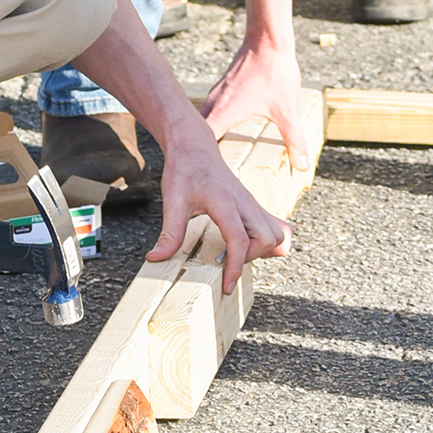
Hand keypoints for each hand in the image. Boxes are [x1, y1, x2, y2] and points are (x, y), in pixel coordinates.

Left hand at [146, 118, 291, 292]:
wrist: (194, 146)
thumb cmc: (184, 170)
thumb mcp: (172, 201)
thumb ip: (169, 233)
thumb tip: (155, 259)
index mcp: (225, 201)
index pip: (239, 239)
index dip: (235, 267)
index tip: (226, 286)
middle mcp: (245, 202)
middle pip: (268, 238)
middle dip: (251, 257)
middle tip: (225, 260)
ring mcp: (252, 203)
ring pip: (278, 233)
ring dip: (262, 250)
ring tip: (237, 253)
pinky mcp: (254, 205)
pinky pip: (275, 227)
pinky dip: (267, 242)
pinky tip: (247, 245)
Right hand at [200, 39, 308, 170]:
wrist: (268, 39)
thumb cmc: (275, 72)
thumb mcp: (287, 111)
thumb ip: (294, 140)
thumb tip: (302, 166)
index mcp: (224, 112)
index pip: (201, 144)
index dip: (200, 163)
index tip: (204, 178)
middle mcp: (214, 103)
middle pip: (196, 134)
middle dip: (199, 154)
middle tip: (205, 175)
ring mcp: (216, 94)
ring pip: (201, 121)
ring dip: (204, 138)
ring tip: (212, 159)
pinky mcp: (223, 88)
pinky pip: (209, 111)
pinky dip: (212, 124)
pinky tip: (224, 133)